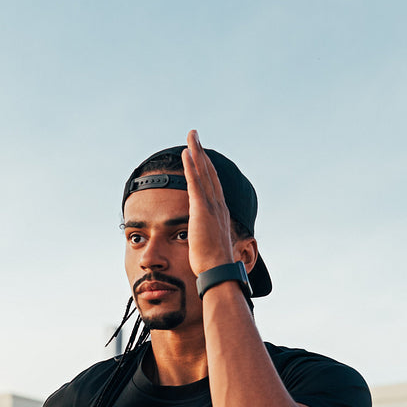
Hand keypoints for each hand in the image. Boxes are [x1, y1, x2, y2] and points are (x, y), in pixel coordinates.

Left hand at [181, 128, 238, 274]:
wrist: (218, 270)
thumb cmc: (214, 264)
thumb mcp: (211, 245)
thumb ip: (207, 236)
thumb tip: (203, 240)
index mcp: (220, 213)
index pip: (213, 185)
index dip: (206, 168)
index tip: (201, 155)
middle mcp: (218, 205)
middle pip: (209, 172)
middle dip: (202, 153)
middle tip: (195, 136)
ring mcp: (210, 206)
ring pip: (204, 173)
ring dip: (197, 152)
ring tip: (192, 136)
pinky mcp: (201, 210)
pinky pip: (195, 182)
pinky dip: (191, 167)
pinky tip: (187, 153)